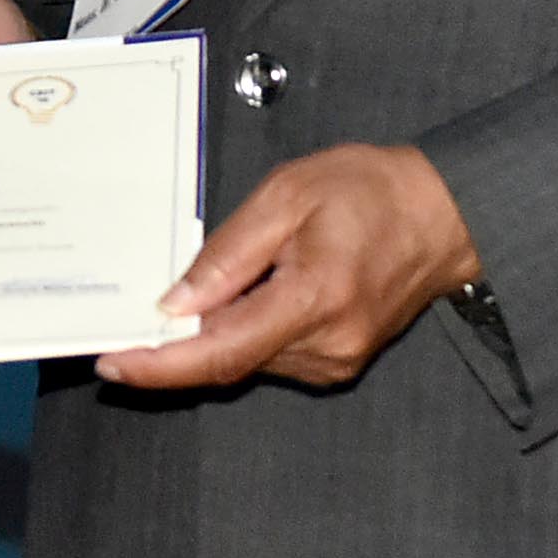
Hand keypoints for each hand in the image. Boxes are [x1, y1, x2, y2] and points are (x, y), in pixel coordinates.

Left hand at [99, 142, 478, 391]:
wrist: (443, 214)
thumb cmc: (370, 192)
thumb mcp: (286, 197)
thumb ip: (227, 254)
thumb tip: (176, 303)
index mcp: (314, 299)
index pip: (221, 352)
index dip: (161, 365)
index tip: (114, 363)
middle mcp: (327, 344)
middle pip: (228, 359)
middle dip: (177, 340)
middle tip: (129, 313)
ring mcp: (336, 359)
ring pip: (247, 357)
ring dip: (213, 330)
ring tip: (211, 280)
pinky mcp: (338, 360)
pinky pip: (271, 352)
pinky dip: (243, 330)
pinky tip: (241, 295)